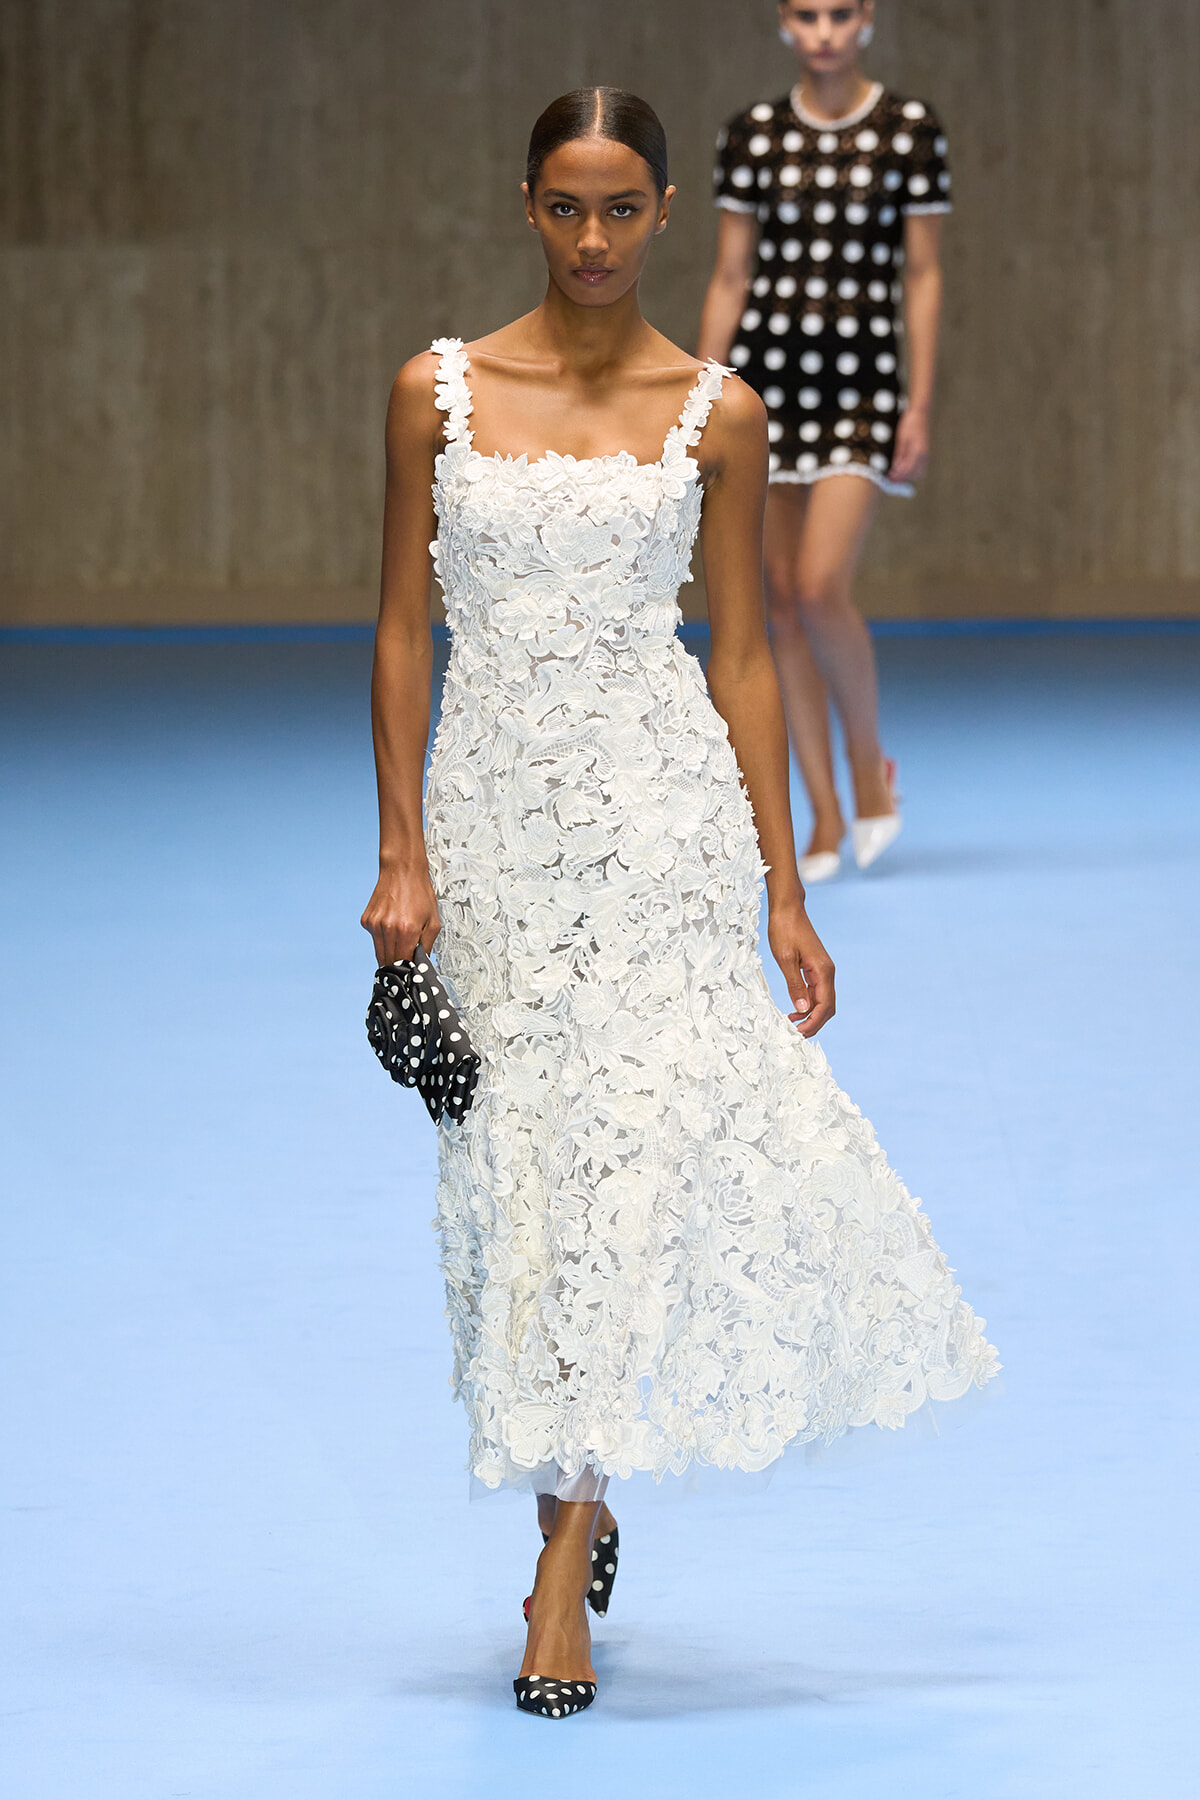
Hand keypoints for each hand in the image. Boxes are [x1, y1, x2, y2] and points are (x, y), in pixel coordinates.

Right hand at [360, 861, 440, 964]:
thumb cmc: (419, 893)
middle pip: (389, 961)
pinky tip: (390, 928)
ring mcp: (375, 925)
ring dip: (389, 954)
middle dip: (397, 967)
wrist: (402, 870)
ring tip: (399, 947)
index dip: (407, 971)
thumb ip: (427, 946)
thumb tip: (420, 964)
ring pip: (379, 952)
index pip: (404, 963)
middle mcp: (388, 929)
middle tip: (404, 969)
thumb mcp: (432, 921)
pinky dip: (382, 939)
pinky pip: (374, 939)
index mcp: (407, 930)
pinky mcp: (367, 921)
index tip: (410, 976)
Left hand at [767, 895, 834, 1037]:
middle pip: (827, 1007)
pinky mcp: (815, 967)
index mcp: (823, 971)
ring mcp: (822, 970)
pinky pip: (816, 991)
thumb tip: (802, 1009)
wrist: (787, 908)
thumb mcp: (785, 959)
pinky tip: (794, 1009)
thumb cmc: (784, 929)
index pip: (824, 1006)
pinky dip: (807, 1003)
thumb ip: (794, 985)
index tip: (798, 1033)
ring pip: (822, 1000)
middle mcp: (827, 972)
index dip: (813, 1023)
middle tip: (795, 1034)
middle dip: (814, 1023)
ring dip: (810, 1014)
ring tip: (791, 1023)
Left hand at [889, 406, 930, 484]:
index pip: (907, 469)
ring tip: (895, 478)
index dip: (897, 476)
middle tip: (889, 480)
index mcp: (918, 451)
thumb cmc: (909, 423)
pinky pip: (920, 468)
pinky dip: (911, 473)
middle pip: (914, 474)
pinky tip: (902, 472)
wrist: (920, 413)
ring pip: (918, 473)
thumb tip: (895, 468)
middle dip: (902, 479)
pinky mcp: (925, 454)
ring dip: (907, 478)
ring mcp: (926, 455)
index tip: (887, 478)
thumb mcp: (901, 438)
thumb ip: (900, 453)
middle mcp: (924, 455)